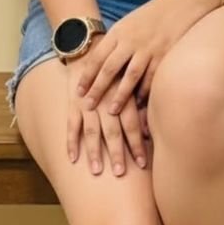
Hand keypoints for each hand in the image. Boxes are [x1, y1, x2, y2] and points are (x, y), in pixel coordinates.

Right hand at [66, 55, 149, 176]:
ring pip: (91, 130)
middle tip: (120, 172)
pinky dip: (71, 142)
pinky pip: (71, 125)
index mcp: (122, 96)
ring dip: (94, 152)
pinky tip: (73, 159)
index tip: (142, 164)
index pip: (132, 124)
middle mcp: (105, 101)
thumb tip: (152, 131)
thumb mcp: (130, 82)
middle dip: (117, 153)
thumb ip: (139, 104)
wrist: (89, 51)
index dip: (137, 144)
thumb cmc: (116, 71)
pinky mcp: (73, 104)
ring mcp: (87, 104)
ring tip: (96, 171)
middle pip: (112, 130)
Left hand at [75, 0, 215, 115]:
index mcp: (118, 32)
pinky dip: (144, 92)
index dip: (87, 76)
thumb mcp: (128, 23)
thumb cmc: (152, 16)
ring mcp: (148, 48)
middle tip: (87, 106)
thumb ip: (116, 42)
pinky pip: (151, 77)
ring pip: (130, 76)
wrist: (181, 3)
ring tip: (111, 112)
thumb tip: (101, 63)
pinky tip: (138, 104)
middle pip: (109, 69)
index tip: (78, 92)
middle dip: (97, 89)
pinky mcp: (164, 55)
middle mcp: (131, 40)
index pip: (97, 57)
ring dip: (120, 96)